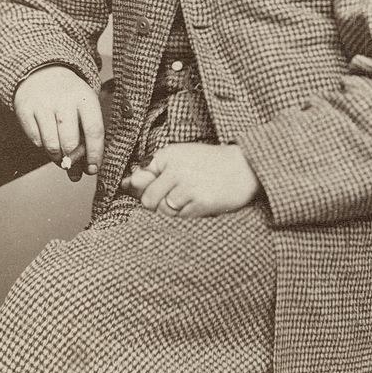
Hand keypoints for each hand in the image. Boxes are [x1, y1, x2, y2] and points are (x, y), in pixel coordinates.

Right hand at [14, 66, 104, 180]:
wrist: (43, 72)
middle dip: (73, 162)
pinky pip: (36, 140)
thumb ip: (88, 133)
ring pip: (51, 144)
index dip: (95, 154)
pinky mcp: (25, 109)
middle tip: (74, 171)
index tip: (93, 169)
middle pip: (70, 141)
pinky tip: (48, 140)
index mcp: (85, 98)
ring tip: (61, 157)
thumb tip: (85, 169)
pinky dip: (43, 146)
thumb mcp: (85, 106)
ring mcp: (43, 104)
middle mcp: (64, 100)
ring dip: (57, 158)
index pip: (94, 130)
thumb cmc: (70, 96)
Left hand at [122, 143, 259, 217]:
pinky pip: (181, 217)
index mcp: (167, 155)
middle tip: (177, 196)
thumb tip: (126, 183)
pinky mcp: (200, 202)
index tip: (161, 187)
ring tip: (190, 198)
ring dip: (174, 210)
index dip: (146, 189)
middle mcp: (175, 169)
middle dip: (158, 203)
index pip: (140, 180)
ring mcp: (187, 186)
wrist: (245, 167)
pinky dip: (187, 214)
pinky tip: (199, 203)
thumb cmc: (210, 164)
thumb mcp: (181, 159)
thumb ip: (154, 172)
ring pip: (163, 210)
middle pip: (147, 200)